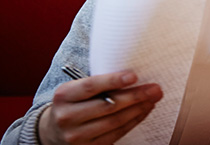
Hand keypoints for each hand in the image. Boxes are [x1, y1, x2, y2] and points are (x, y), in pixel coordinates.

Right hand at [38, 71, 162, 144]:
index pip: (91, 86)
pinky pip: (117, 133)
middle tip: (155, 88)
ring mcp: (77, 135)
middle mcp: (67, 116)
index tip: (134, 76)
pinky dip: (133, 121)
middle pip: (108, 105)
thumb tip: (132, 76)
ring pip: (115, 121)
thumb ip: (98, 84)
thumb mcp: (76, 90)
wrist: (53, 131)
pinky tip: (143, 111)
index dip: (113, 81)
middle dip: (136, 96)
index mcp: (64, 96)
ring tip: (153, 99)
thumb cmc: (73, 104)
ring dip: (139, 109)